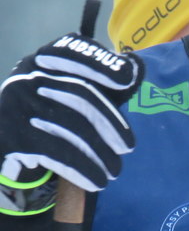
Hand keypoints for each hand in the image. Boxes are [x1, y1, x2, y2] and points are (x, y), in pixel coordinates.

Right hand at [0, 32, 143, 201]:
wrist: (15, 143)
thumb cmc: (59, 109)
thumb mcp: (83, 87)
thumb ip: (108, 75)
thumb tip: (135, 68)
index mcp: (46, 58)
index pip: (73, 50)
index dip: (102, 64)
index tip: (129, 79)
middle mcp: (26, 76)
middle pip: (77, 93)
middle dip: (109, 121)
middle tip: (128, 146)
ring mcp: (15, 106)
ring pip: (68, 125)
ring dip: (98, 151)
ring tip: (115, 169)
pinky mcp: (10, 137)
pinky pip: (53, 152)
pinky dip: (80, 167)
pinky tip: (96, 179)